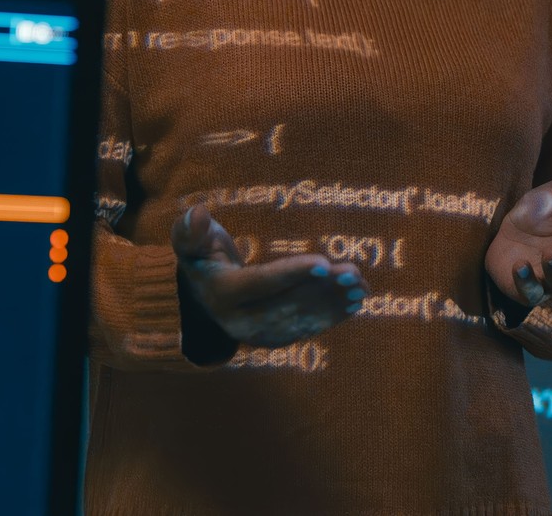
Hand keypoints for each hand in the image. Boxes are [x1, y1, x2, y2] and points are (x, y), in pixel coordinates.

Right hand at [171, 206, 364, 346]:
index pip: (261, 283)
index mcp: (221, 294)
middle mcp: (240, 321)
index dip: (292, 273)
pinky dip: (332, 315)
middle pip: (286, 304)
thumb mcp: (191, 242)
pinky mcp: (275, 338)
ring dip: (333, 303)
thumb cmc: (203, 255)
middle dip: (322, 290)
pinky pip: (306, 328)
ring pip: (301, 319)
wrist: (203, 295)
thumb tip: (199, 212)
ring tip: (361, 286)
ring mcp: (259, 334)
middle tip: (353, 273)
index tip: (323, 262)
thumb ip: (190, 230)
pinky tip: (356, 301)